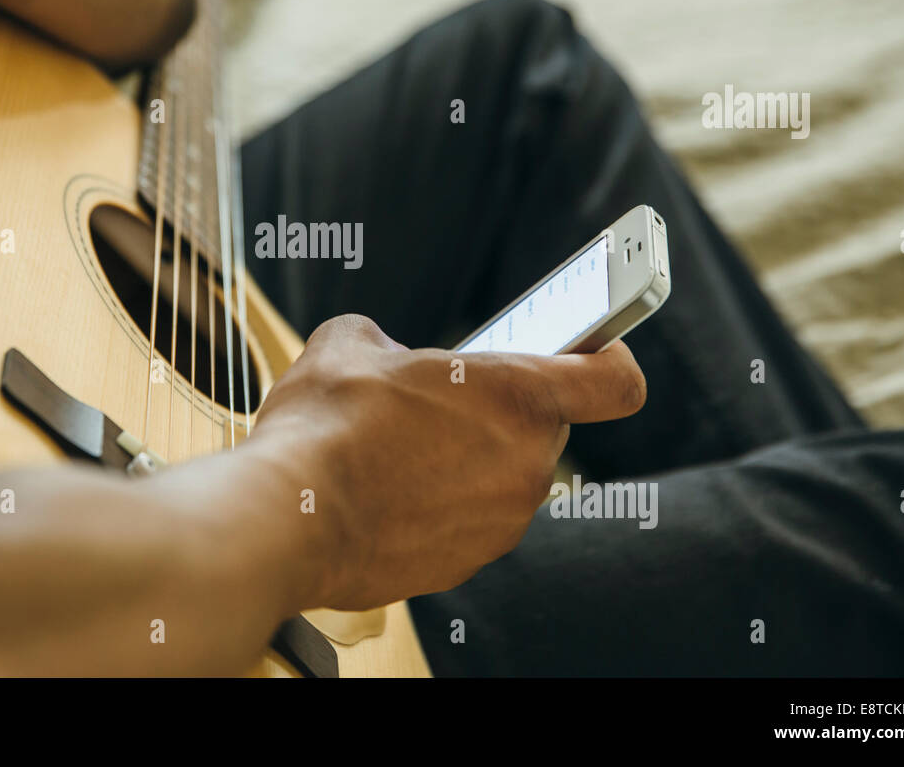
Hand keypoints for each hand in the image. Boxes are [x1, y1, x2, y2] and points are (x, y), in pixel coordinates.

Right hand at [255, 314, 646, 609]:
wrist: (288, 518)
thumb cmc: (326, 428)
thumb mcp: (350, 343)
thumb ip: (391, 342)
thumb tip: (387, 357)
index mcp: (519, 396)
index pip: (616, 381)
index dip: (609, 359)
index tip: (591, 351)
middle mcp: (526, 464)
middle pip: (547, 426)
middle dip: (503, 410)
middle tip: (449, 399)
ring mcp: (501, 521)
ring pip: (504, 475)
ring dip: (471, 458)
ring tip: (406, 446)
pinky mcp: (468, 561)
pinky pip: (473, 518)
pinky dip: (445, 503)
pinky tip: (393, 489)